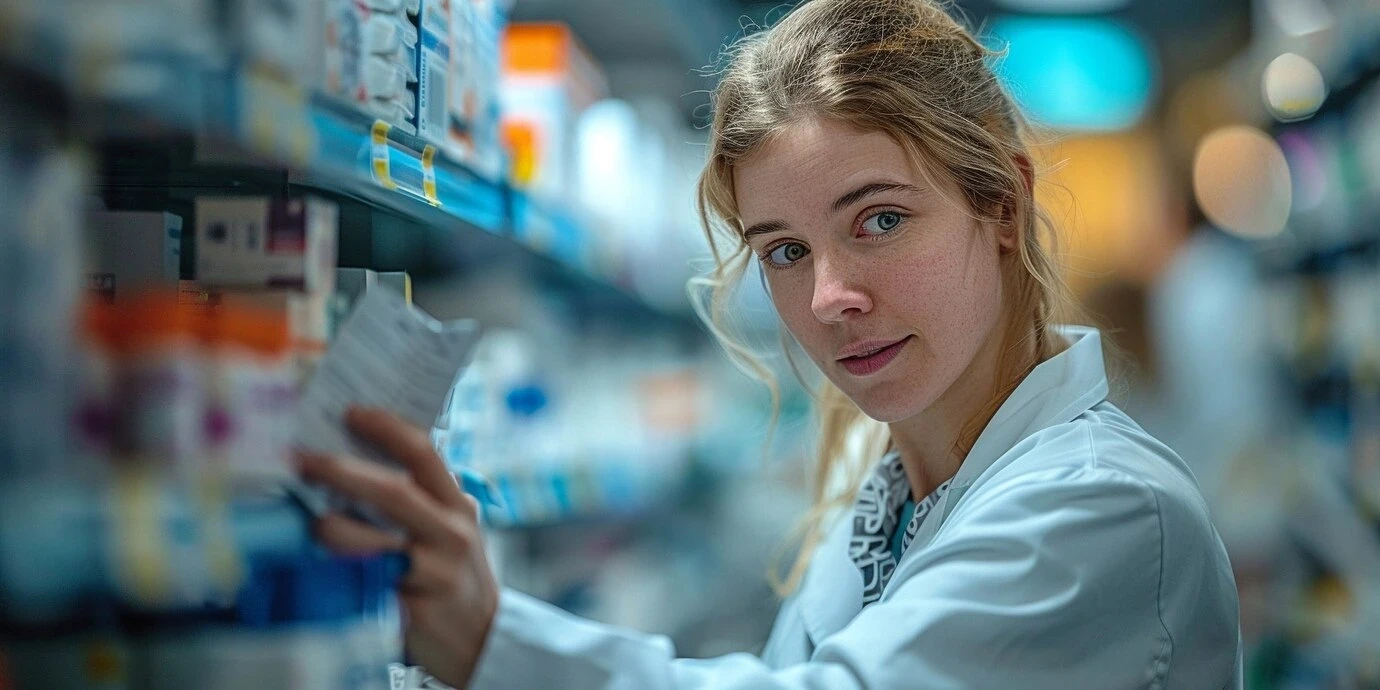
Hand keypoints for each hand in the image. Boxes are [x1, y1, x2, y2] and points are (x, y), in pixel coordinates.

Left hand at [298, 407, 498, 688]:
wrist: (482, 638)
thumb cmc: (453, 575)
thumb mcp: (450, 530)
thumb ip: (421, 499)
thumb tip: (357, 460)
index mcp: (458, 505)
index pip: (424, 454)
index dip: (386, 428)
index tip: (350, 412)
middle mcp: (451, 533)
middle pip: (393, 491)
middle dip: (341, 471)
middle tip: (302, 459)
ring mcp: (434, 571)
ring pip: (372, 542)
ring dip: (332, 528)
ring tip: (311, 523)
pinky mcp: (414, 607)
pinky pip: (367, 583)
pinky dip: (341, 570)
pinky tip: (322, 565)